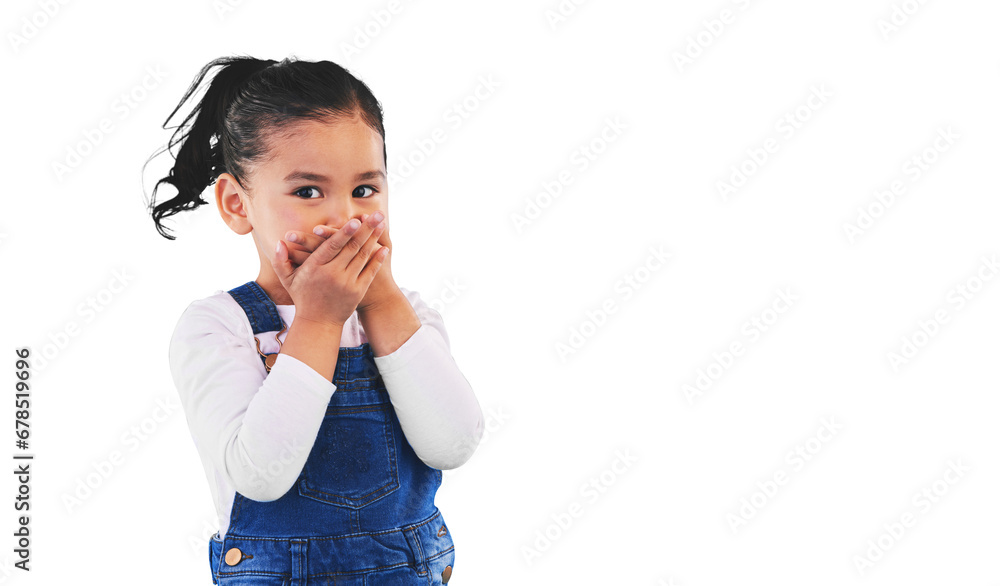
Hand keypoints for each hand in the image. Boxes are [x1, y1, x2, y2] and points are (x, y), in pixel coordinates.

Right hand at [270, 214, 387, 326]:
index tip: (356, 220)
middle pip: (352, 247)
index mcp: (315, 268)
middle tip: (378, 214)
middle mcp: (332, 274)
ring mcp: (347, 283)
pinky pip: (370, 271)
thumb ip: (280, 260)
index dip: (345, 233)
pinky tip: (384, 247)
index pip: (332, 246)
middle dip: (367, 229)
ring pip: (363, 256)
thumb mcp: (288, 280)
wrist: (318, 323)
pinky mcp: (358, 291)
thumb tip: (278, 242)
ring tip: (382, 224)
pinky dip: (377, 259)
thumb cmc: (303, 297)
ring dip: (374, 239)